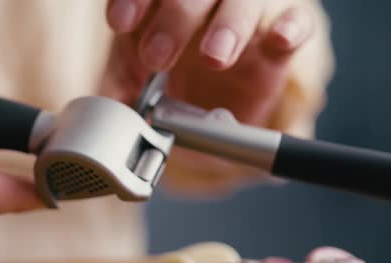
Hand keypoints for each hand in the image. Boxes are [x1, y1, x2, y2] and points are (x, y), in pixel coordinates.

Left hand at [103, 0, 316, 192]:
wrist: (212, 97)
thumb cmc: (171, 74)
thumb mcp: (137, 80)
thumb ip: (121, 88)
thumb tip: (108, 111)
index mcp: (162, 0)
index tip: (120, 23)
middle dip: (175, 19)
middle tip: (156, 57)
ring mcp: (245, 11)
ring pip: (243, 0)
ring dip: (229, 24)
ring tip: (214, 56)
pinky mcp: (281, 34)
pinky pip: (297, 19)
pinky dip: (292, 26)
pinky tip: (280, 39)